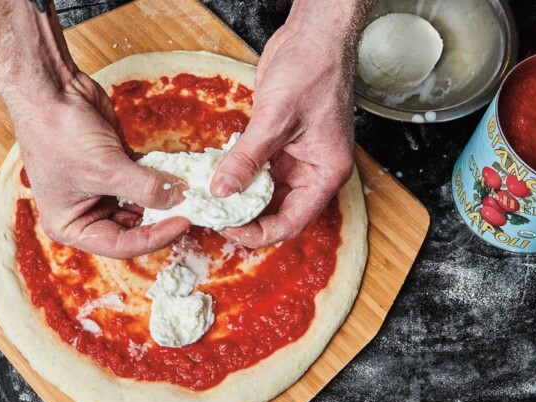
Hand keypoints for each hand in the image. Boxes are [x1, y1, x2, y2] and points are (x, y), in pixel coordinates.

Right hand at [17, 72, 189, 258]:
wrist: (50, 89)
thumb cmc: (59, 133)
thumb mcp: (106, 168)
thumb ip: (145, 187)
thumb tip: (181, 197)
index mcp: (72, 226)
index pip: (121, 245)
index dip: (155, 237)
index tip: (183, 222)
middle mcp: (87, 213)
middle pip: (134, 229)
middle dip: (161, 219)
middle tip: (192, 209)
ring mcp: (102, 190)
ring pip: (141, 205)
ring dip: (164, 199)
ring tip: (188, 193)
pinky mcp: (115, 167)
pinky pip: (143, 181)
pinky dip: (160, 178)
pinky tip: (178, 174)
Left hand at [209, 3, 361, 248]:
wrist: (313, 35)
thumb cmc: (312, 70)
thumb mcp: (275, 118)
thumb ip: (247, 158)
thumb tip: (222, 191)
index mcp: (325, 173)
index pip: (292, 221)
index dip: (260, 232)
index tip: (229, 230)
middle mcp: (312, 171)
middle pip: (278, 212)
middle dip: (246, 218)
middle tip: (213, 217)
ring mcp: (295, 158)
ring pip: (264, 193)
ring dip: (239, 198)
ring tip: (210, 200)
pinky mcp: (278, 143)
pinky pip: (256, 169)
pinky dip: (238, 174)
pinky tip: (215, 175)